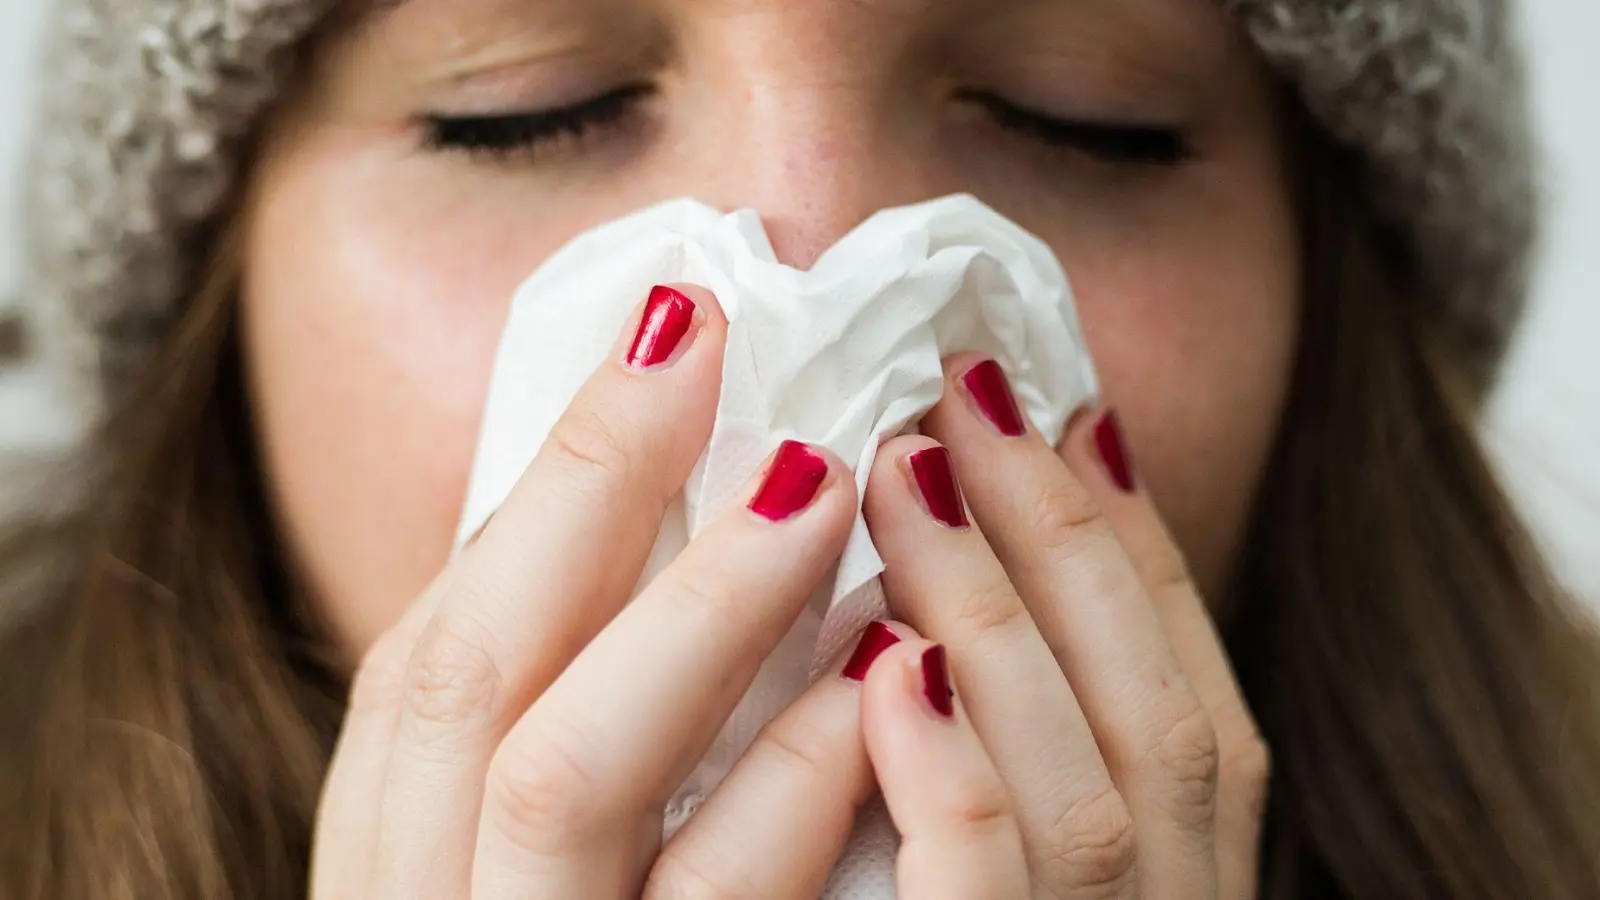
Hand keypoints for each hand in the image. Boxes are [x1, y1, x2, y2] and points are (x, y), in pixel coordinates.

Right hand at [311, 284, 879, 898]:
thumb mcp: (537, 865)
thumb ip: (574, 725)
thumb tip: (655, 527)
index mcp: (398, 856)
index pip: (430, 652)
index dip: (540, 488)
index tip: (657, 345)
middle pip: (468, 674)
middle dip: (588, 485)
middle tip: (711, 339)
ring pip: (563, 772)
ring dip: (700, 606)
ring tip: (815, 477)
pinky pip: (711, 899)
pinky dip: (795, 778)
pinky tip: (882, 669)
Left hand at [854, 354, 1269, 898]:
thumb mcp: (1040, 862)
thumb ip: (1032, 751)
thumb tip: (947, 596)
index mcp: (1193, 889)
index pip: (1193, 704)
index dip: (1140, 551)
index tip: (1077, 414)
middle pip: (1153, 719)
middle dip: (1062, 536)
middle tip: (965, 389)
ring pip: (1078, 794)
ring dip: (991, 612)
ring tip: (903, 468)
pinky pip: (983, 891)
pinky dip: (951, 775)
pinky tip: (891, 665)